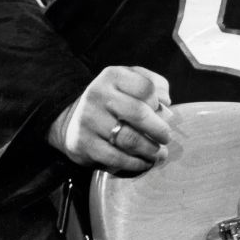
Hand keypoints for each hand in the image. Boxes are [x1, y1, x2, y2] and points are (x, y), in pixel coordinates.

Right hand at [47, 66, 171, 172]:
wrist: (73, 119)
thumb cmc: (113, 100)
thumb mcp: (129, 82)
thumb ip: (153, 84)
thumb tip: (165, 102)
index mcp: (112, 76)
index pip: (146, 87)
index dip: (159, 102)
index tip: (162, 112)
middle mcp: (97, 95)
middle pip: (139, 113)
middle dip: (159, 130)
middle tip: (166, 138)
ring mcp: (89, 120)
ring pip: (129, 139)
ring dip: (150, 150)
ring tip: (159, 153)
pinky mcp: (83, 143)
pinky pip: (116, 157)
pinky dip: (136, 163)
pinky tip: (144, 163)